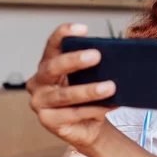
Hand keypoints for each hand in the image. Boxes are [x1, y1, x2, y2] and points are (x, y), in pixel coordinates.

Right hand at [27, 23, 116, 151]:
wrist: (88, 128)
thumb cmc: (86, 99)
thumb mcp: (89, 80)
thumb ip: (94, 69)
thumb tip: (118, 60)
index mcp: (47, 65)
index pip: (52, 45)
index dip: (63, 34)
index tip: (83, 28)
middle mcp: (38, 82)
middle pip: (53, 67)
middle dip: (75, 60)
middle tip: (97, 55)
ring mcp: (40, 103)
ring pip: (65, 95)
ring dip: (89, 90)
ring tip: (111, 87)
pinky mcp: (48, 121)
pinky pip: (73, 114)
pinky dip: (94, 109)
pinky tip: (110, 105)